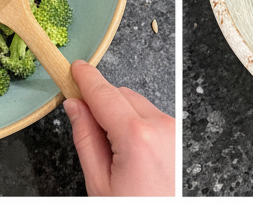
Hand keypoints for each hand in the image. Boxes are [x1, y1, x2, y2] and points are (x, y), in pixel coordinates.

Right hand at [63, 60, 174, 195]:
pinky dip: (136, 125)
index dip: (86, 79)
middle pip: (121, 95)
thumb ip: (85, 138)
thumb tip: (74, 106)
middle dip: (101, 103)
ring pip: (137, 104)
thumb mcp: (99, 184)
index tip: (74, 68)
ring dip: (120, 115)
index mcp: (136, 137)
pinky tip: (130, 153)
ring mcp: (173, 131)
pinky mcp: (178, 137)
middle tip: (85, 123)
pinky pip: (151, 117)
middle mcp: (160, 126)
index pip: (104, 94)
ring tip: (113, 152)